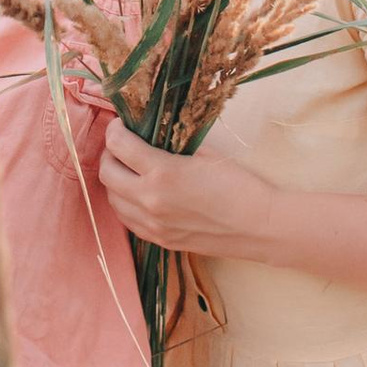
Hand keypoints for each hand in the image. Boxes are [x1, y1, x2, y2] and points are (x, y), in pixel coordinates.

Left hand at [96, 125, 287, 262]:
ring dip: (115, 181)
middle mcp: (150, 202)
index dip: (115, 129)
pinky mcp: (160, 242)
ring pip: (113, 201)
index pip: (119, 146)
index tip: (121, 124)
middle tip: (121, 144)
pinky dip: (125, 204)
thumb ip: (172, 144)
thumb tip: (152, 134)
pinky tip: (138, 193)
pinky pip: (128, 221)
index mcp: (162, 173)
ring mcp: (153, 226)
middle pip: (107, 174)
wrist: (259, 226)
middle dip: (110, 153)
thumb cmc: (238, 184)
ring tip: (128, 168)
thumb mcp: (204, 153)